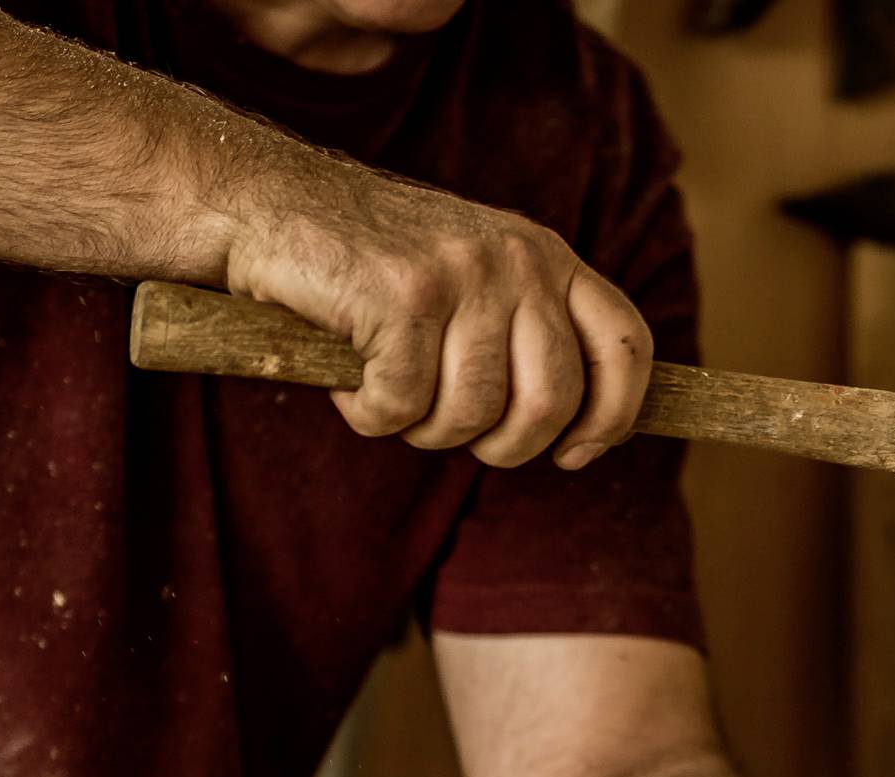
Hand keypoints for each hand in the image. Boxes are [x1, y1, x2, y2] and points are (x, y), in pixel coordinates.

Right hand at [222, 154, 649, 467]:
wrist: (267, 205)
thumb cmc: (371, 268)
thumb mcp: (474, 284)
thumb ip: (528, 335)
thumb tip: (579, 430)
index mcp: (547, 257)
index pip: (626, 344)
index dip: (613, 414)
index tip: (576, 453)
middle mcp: (518, 259)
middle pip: (551, 402)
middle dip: (501, 445)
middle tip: (448, 429)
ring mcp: (462, 274)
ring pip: (474, 415)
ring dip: (422, 429)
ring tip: (388, 390)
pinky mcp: (402, 296)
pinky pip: (402, 406)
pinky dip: (368, 413)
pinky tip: (349, 375)